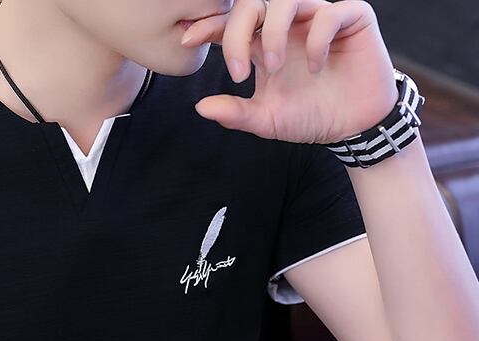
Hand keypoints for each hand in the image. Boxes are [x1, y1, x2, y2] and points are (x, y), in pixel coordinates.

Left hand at [182, 0, 399, 143]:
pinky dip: (316, 39)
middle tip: (238, 71)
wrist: (352, 126)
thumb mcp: (266, 120)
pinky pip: (329, 12)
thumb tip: (200, 107)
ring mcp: (318, 18)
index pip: (232, 23)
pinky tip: (315, 67)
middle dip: (238, 31)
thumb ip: (235, 114)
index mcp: (265, 43)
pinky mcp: (351, 18)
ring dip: (274, 33)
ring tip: (274, 68)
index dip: (210, 26)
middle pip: (253, 3)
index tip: (189, 40)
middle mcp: (289, 25)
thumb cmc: (310, 117)